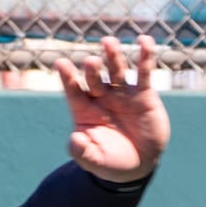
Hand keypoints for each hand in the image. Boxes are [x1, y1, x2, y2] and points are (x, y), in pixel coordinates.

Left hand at [54, 35, 169, 182]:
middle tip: (90, 62)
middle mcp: (101, 97)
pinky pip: (144, 73)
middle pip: (94, 77)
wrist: (138, 165)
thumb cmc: (109, 162)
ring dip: (113, 55)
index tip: (60, 63)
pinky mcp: (143, 94)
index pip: (73, 90)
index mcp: (84, 110)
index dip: (67, 77)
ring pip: (116, 70)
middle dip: (92, 70)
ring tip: (108, 43)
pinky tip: (145, 41)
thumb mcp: (93, 160)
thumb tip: (74, 139)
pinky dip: (145, 57)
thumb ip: (82, 152)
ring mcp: (122, 93)